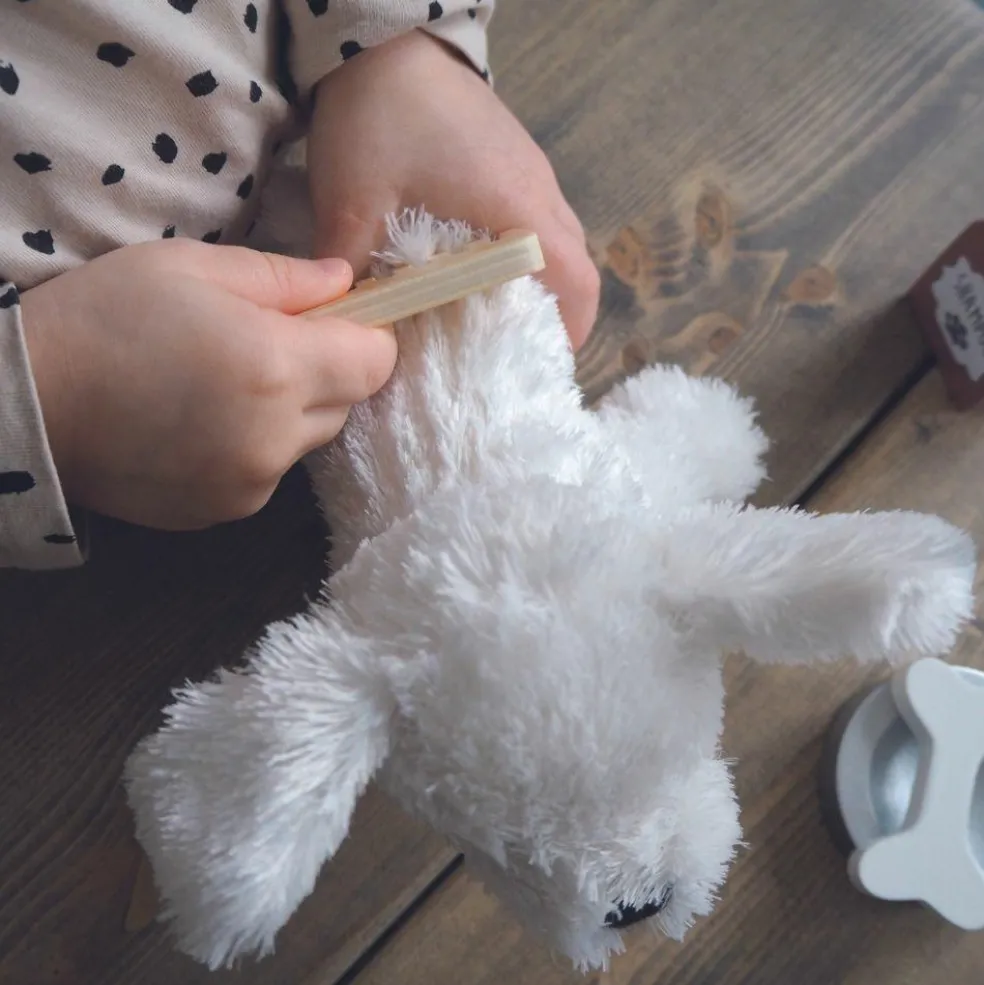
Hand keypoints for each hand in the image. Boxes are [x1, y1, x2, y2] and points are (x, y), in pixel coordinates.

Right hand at [20, 239, 396, 529]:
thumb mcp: (193, 267)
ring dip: (288, 412)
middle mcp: (277, 437)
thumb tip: (345, 284)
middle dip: (322, 371)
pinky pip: (270, 471)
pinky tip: (199, 424)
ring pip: (308, 440)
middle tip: (261, 344)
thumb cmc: (106, 317)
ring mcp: (253, 483)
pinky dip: (254, 447)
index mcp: (277, 368)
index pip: (376, 362)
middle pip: (346, 403)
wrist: (28, 401)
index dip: (364, 336)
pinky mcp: (227, 512)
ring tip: (221, 385)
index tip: (333, 322)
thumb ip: (284, 278)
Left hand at [307, 30, 599, 349]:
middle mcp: (539, 191)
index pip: (576, 282)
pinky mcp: (514, 158)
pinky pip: (537, 219)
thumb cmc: (379, 117)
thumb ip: (352, 274)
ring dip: (539, 284)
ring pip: (559, 243)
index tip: (536, 367)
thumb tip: (349, 330)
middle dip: (554, 316)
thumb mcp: (354, 204)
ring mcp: (531, 170)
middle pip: (576, 268)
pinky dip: (523, 255)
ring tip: (493, 319)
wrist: (384, 38)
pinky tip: (478, 270)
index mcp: (517, 209)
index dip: (569, 332)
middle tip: (509, 353)